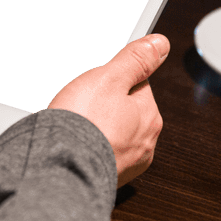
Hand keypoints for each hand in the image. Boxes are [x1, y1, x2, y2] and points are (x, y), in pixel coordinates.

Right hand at [48, 35, 167, 187]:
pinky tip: (74, 143)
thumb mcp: (109, 78)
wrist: (61, 171)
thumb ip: (135, 60)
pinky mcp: (107, 176)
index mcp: (150, 116)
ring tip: (75, 125)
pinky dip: (89, 148)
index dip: (113, 79)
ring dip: (96, 128)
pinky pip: (99, 154)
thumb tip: (160, 44)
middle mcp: (144, 143)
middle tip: (81, 104)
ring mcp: (126, 163)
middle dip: (104, 105)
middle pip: (124, 110)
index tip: (96, 82)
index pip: (138, 85)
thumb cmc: (85, 125)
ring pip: (112, 133)